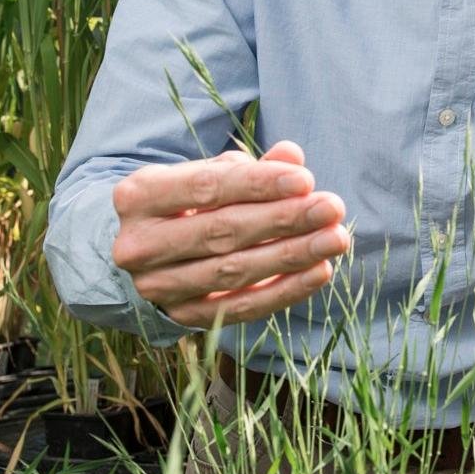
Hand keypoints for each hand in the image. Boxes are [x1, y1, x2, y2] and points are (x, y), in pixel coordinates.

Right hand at [111, 141, 349, 326]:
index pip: (206, 188)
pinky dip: (284, 290)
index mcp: (139, 196)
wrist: (142, 247)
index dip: (259, 184)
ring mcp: (156, 288)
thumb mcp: (206, 173)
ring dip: (292, 256)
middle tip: (332, 208)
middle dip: (285, 219)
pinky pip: (240, 307)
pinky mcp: (181, 317)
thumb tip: (292, 155)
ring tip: (335, 239)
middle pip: (222, 232)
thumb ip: (249, 166)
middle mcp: (139, 245)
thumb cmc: (184, 200)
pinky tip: (319, 271)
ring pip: (233, 272)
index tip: (306, 180)